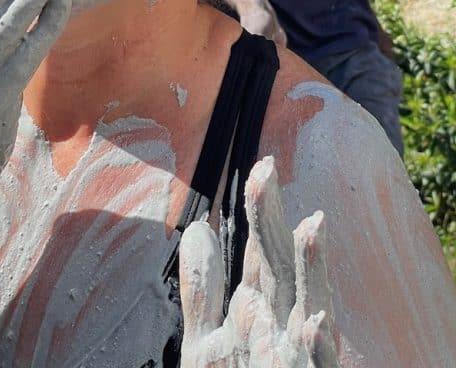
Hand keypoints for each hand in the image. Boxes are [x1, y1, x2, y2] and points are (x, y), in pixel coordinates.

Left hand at [179, 156, 338, 366]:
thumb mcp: (207, 342)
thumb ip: (203, 288)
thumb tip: (197, 227)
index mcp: (261, 309)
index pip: (260, 253)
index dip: (261, 210)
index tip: (260, 166)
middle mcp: (285, 327)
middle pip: (282, 267)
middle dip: (276, 222)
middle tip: (270, 170)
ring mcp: (300, 359)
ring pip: (309, 311)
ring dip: (311, 270)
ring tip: (311, 224)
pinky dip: (317, 347)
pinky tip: (315, 321)